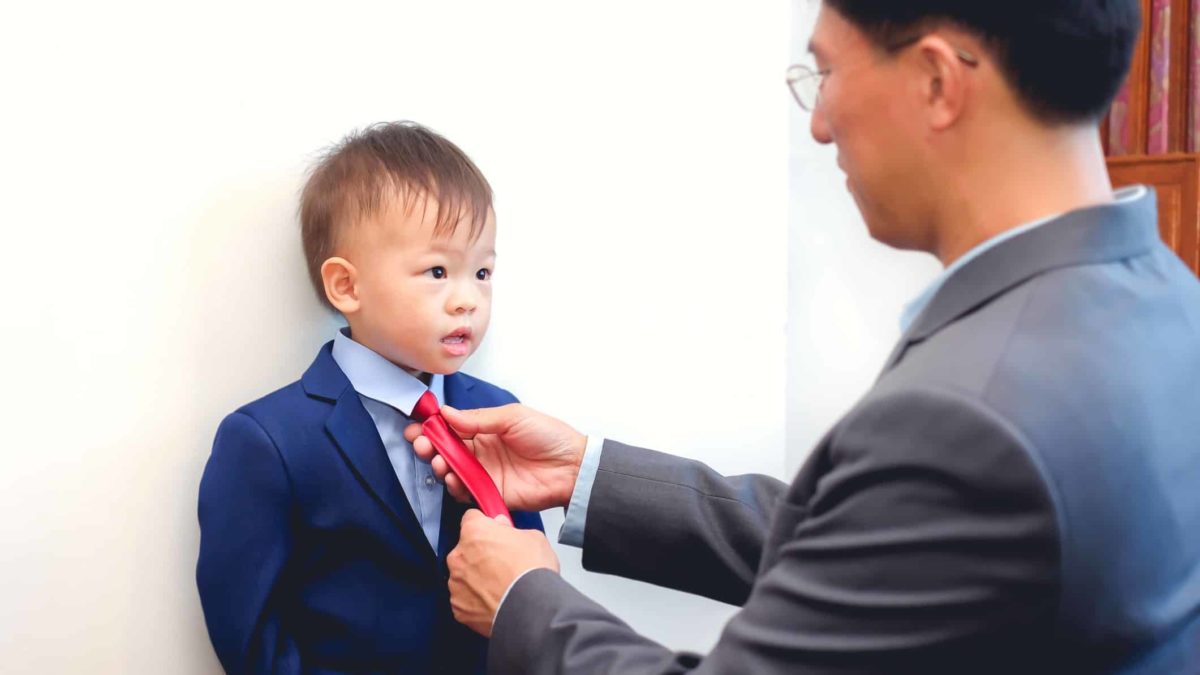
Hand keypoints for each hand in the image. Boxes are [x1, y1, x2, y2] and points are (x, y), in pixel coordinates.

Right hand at [404, 404, 585, 511]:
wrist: (572, 466)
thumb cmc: (549, 436)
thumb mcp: (513, 417)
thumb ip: (478, 419)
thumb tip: (447, 413)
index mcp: (486, 430)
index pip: (451, 427)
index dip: (432, 427)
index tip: (417, 426)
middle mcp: (481, 452)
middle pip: (445, 450)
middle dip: (428, 446)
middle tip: (420, 444)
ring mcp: (484, 473)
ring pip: (451, 471)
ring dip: (438, 466)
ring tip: (438, 461)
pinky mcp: (490, 493)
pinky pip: (465, 492)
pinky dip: (454, 486)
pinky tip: (452, 477)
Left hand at [447, 510, 558, 636]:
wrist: (531, 609)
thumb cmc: (532, 572)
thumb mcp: (533, 537)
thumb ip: (511, 529)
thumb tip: (503, 528)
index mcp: (474, 532)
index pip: (471, 518)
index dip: (484, 524)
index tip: (492, 532)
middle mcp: (458, 555)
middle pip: (465, 549)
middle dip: (479, 554)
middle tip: (501, 563)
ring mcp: (456, 583)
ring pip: (463, 575)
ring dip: (475, 577)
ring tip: (500, 586)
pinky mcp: (457, 607)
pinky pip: (464, 598)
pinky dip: (475, 600)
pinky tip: (494, 601)